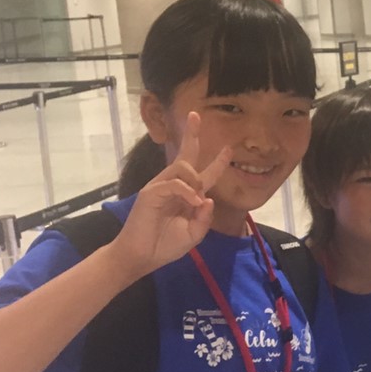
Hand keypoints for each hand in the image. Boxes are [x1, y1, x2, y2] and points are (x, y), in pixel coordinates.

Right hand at [111, 113, 231, 276]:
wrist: (141, 257)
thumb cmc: (165, 246)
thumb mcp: (194, 234)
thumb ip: (204, 218)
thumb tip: (208, 198)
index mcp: (187, 196)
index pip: (205, 174)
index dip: (217, 162)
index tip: (229, 148)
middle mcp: (174, 186)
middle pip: (186, 155)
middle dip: (192, 135)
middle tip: (195, 115)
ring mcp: (160, 187)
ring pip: (182, 167)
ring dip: (195, 180)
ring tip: (195, 202)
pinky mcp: (150, 193)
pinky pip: (174, 183)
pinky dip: (187, 192)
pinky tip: (193, 203)